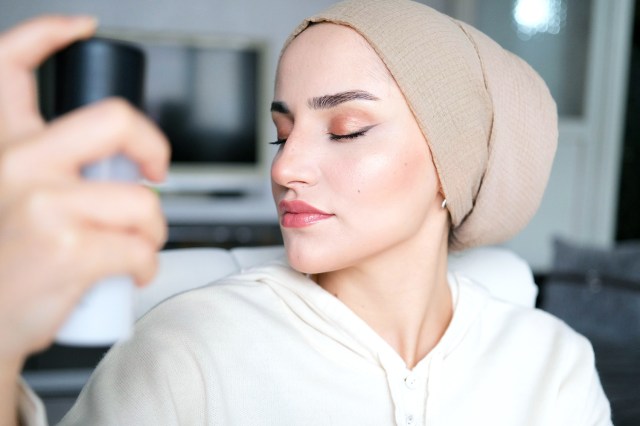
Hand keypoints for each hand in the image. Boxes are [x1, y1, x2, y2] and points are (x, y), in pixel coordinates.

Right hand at [0, 16, 169, 367]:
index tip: (82, 27)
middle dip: (153, 144)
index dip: (48, 33)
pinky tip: (130, 272)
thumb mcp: (8, 199)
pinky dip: (148, 265)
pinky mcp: (72, 250)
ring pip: (143, 201)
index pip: (10, 65)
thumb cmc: (4, 265)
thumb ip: (43, 168)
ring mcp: (46, 206)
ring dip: (153, 231)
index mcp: (3, 148)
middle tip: (156, 168)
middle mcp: (18, 165)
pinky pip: (142, 248)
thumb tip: (113, 159)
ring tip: (134, 246)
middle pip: (115, 120)